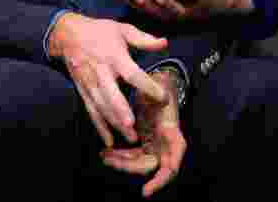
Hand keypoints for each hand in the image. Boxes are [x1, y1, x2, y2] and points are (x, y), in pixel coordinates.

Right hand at [48, 13, 168, 146]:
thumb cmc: (98, 31)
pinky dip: (99, 127)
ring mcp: (90, 83)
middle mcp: (101, 72)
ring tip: (130, 138)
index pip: (132, 74)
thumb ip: (144, 39)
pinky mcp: (82, 91)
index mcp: (114, 56)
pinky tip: (109, 141)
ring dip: (114, 124)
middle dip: (121, 112)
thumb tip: (165, 43)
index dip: (147, 86)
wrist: (67, 34)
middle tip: (133, 126)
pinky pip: (91, 111)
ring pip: (102, 107)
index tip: (162, 97)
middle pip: (111, 95)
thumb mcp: (122, 29)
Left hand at [101, 69, 185, 197]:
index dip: (160, 181)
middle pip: (148, 167)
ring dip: (120, 162)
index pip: (171, 166)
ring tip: (105, 156)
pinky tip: (107, 152)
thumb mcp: (161, 89)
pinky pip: (131, 155)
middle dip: (127, 167)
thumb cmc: (160, 87)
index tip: (145, 191)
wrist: (156, 85)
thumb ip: (162, 95)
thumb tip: (164, 98)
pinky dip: (120, 155)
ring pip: (137, 164)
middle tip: (109, 160)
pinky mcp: (145, 143)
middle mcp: (165, 146)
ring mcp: (155, 146)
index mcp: (173, 136)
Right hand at [115, 0, 255, 22]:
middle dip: (148, 7)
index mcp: (173, 12)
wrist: (236, 7)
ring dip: (171, 5)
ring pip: (182, 10)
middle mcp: (183, 15)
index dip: (132, 2)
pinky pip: (212, 1)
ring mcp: (199, 12)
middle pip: (161, 13)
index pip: (148, 7)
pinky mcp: (217, 6)